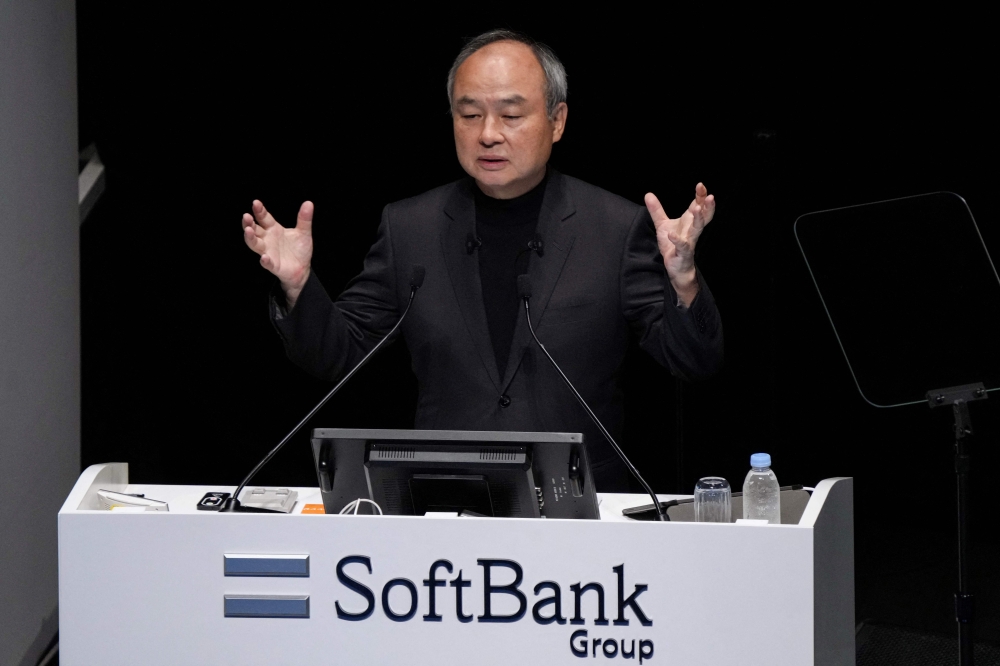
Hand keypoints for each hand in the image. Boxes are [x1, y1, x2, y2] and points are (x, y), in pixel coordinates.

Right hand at [242, 200, 313, 307]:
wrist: (303, 268)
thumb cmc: (299, 249)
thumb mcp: (304, 232)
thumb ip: (304, 219)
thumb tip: (309, 203)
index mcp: (274, 229)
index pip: (264, 218)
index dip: (259, 211)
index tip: (256, 203)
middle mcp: (268, 240)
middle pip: (255, 230)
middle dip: (249, 223)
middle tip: (246, 216)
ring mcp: (269, 252)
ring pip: (255, 245)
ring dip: (251, 238)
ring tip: (248, 231)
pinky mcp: (273, 265)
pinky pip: (267, 263)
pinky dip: (265, 261)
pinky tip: (264, 257)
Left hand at [644, 183, 715, 305]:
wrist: (675, 267)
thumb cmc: (672, 245)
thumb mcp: (662, 225)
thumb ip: (656, 210)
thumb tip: (648, 194)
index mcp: (690, 222)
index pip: (698, 206)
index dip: (701, 196)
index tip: (700, 185)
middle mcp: (692, 230)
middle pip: (704, 217)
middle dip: (707, 206)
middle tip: (710, 196)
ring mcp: (689, 242)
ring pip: (697, 230)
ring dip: (698, 219)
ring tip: (696, 209)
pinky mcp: (683, 253)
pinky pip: (682, 246)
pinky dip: (678, 241)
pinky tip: (672, 235)